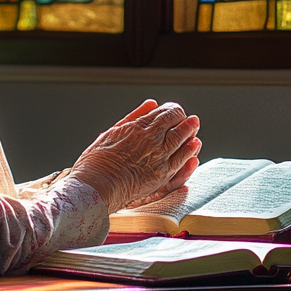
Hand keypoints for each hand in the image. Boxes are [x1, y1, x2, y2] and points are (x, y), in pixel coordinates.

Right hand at [70, 99, 200, 212]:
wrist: (96, 186)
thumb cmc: (97, 163)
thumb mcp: (112, 132)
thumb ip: (133, 117)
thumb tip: (151, 104)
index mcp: (137, 127)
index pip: (163, 112)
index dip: (171, 110)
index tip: (174, 111)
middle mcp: (150, 139)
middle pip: (175, 122)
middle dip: (183, 118)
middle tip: (188, 118)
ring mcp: (158, 156)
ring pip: (182, 138)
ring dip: (190, 130)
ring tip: (194, 126)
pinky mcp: (162, 174)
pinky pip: (182, 160)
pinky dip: (189, 151)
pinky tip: (194, 145)